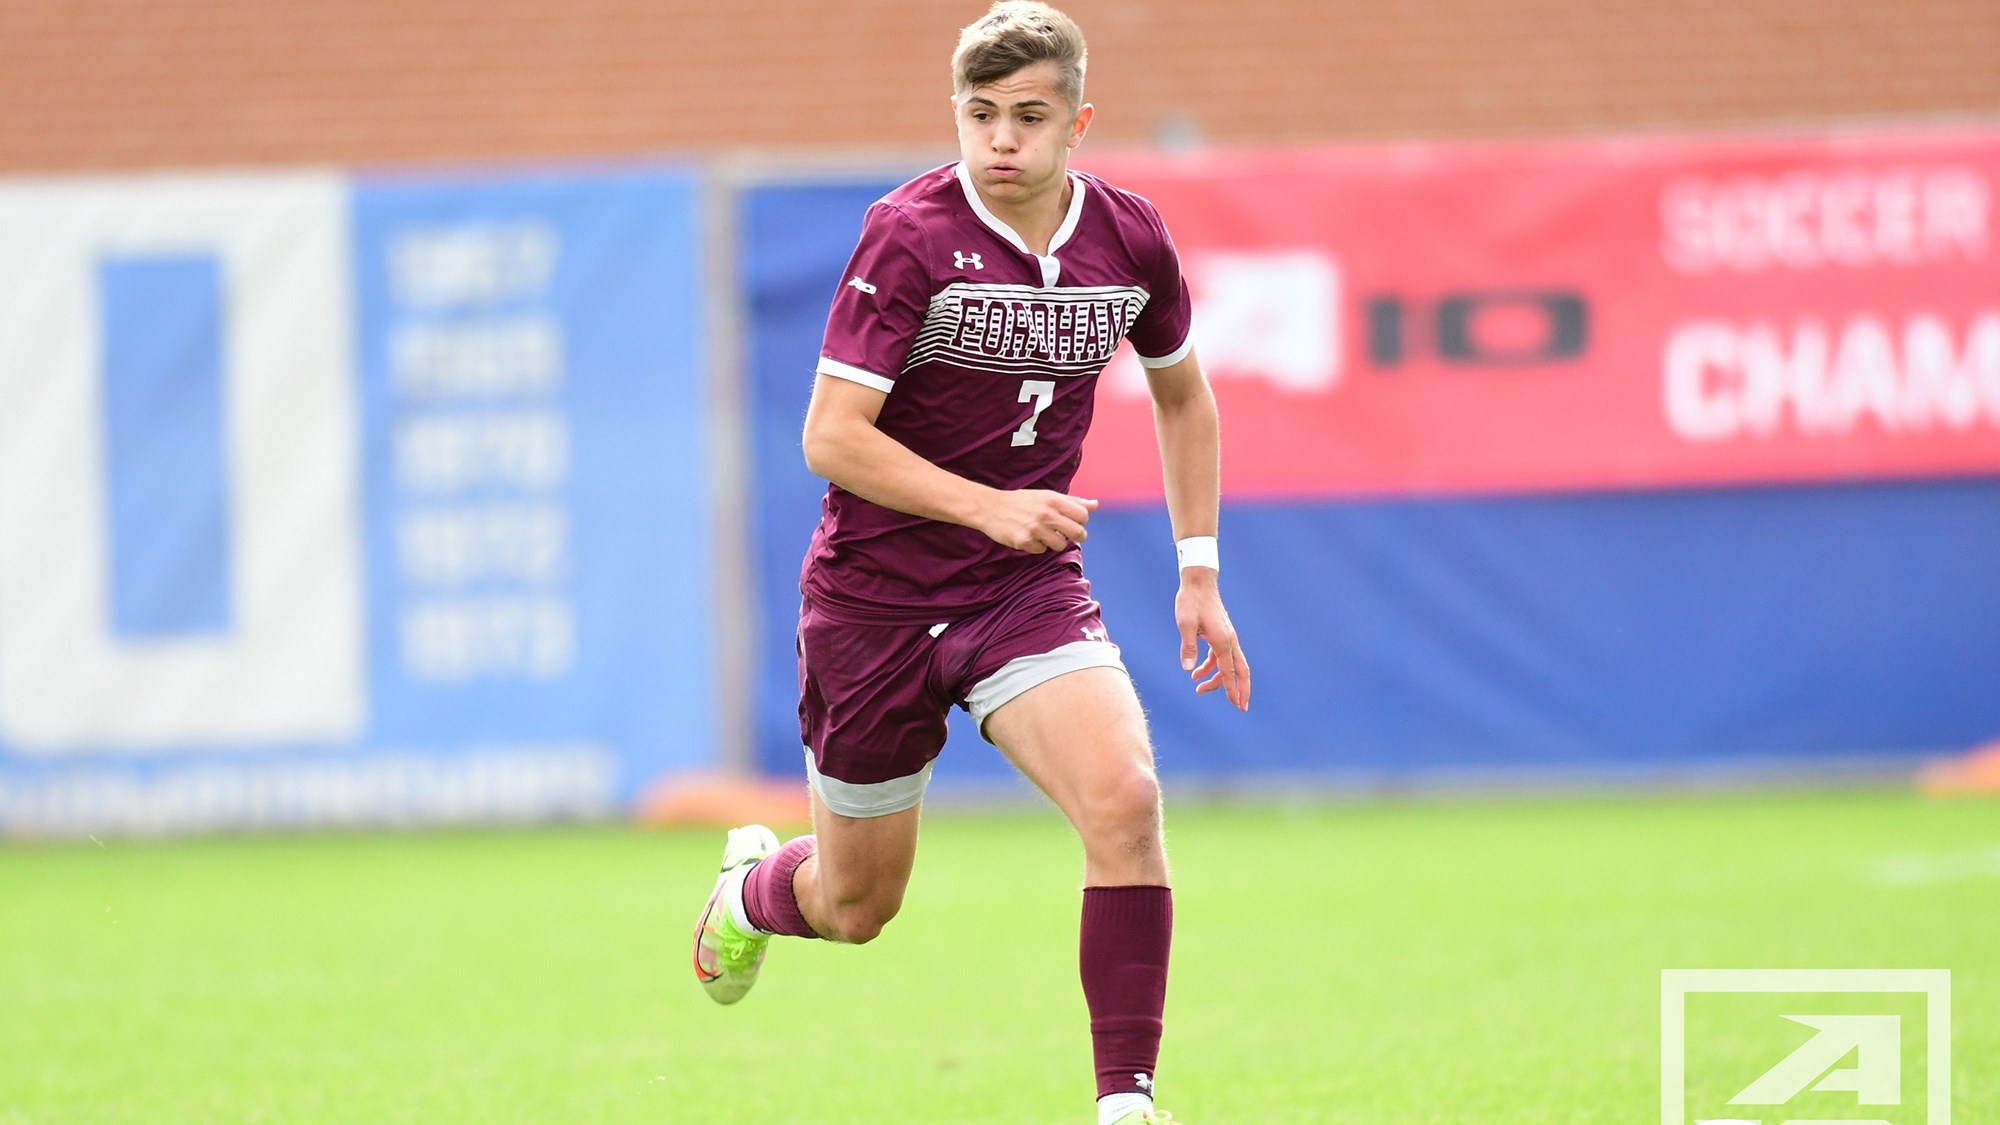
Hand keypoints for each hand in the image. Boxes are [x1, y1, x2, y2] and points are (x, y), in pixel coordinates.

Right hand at [977, 490, 1097, 553]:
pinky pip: (1041, 550)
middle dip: (1076, 536)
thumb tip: (1095, 505)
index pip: (1083, 516)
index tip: (1072, 522)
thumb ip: (1072, 501)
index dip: (1080, 521)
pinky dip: (1037, 546)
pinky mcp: (1024, 541)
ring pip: (1060, 545)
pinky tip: (1028, 537)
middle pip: (1078, 533)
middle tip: (1066, 535)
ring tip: (1044, 535)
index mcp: (1053, 500)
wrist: (990, 508)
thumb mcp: (1046, 496)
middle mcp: (1046, 514)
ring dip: (1055, 543)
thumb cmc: (1022, 501)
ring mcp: (1035, 529)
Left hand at [1175, 571, 1249, 710]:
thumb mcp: (1185, 624)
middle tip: (1240, 708)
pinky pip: (1220, 657)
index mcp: (1222, 641)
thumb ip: (1188, 647)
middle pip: (1240, 671)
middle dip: (1241, 690)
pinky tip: (1196, 672)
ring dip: (1217, 680)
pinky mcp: (1220, 634)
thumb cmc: (1191, 602)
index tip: (1236, 705)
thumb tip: (1188, 670)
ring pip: (1229, 665)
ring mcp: (1226, 637)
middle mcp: (1229, 640)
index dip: (1231, 690)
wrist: (1199, 582)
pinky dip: (1211, 667)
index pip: (1228, 672)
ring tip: (1199, 689)